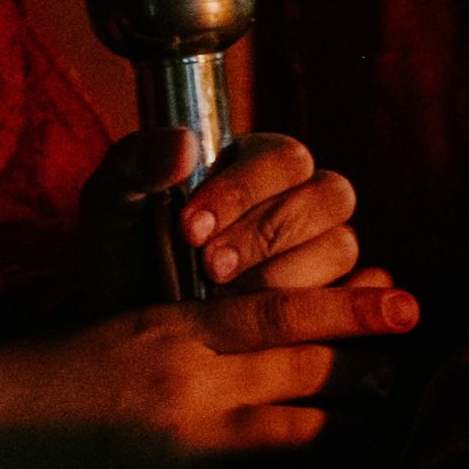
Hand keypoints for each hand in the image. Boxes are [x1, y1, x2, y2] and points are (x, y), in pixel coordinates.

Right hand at [0, 280, 418, 468]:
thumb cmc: (36, 375)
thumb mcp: (116, 322)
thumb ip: (188, 323)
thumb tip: (262, 321)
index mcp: (174, 324)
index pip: (285, 308)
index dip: (354, 304)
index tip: (405, 300)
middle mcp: (189, 377)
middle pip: (309, 369)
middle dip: (365, 374)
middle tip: (399, 376)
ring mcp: (186, 443)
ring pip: (304, 436)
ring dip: (351, 437)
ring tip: (380, 438)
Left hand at [80, 130, 362, 310]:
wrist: (130, 320)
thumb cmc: (127, 253)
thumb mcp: (113, 204)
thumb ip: (136, 164)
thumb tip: (183, 143)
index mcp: (259, 162)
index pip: (286, 158)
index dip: (246, 190)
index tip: (191, 227)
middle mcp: (301, 200)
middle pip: (329, 197)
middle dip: (267, 235)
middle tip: (211, 267)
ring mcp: (320, 250)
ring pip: (341, 246)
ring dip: (288, 275)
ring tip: (229, 298)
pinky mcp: (328, 299)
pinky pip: (354, 296)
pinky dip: (335, 304)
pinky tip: (292, 325)